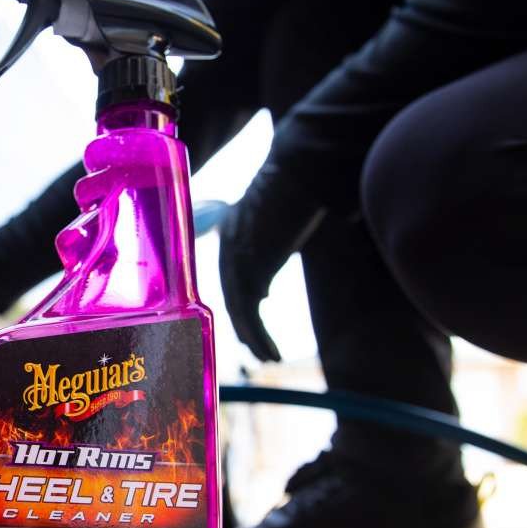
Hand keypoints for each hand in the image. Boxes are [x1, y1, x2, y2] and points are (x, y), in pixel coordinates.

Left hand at [218, 164, 325, 361]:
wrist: (300, 170)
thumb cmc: (297, 192)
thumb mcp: (274, 227)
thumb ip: (263, 257)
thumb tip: (263, 294)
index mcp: (229, 234)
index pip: (228, 280)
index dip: (240, 307)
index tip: (248, 331)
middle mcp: (226, 246)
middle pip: (231, 297)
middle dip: (243, 328)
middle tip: (256, 352)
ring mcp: (236, 254)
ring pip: (238, 307)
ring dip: (252, 337)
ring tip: (267, 357)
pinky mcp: (251, 262)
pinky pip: (249, 307)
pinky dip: (257, 331)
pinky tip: (267, 347)